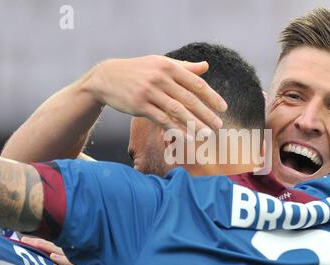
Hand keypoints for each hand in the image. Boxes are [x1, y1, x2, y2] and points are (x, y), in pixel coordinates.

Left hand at [21, 236, 114, 264]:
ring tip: (34, 243)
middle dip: (39, 243)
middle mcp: (72, 264)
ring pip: (62, 255)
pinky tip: (53, 257)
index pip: (51, 251)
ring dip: (48, 248)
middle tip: (24, 239)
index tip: (24, 241)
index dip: (39, 245)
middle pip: (54, 249)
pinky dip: (63, 262)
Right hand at [83, 55, 226, 132]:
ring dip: (194, 124)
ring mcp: (149, 92)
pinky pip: (162, 120)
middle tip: (219, 125)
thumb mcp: (160, 63)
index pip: (196, 83)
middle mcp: (160, 78)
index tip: (223, 108)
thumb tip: (206, 66)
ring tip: (207, 134)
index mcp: (169, 66)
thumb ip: (184, 66)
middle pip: (189, 99)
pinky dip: (176, 129)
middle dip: (207, 114)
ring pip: (177, 110)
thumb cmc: (138, 70)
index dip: (212, 97)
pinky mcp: (140, 105)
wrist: (106, 77)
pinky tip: (188, 137)